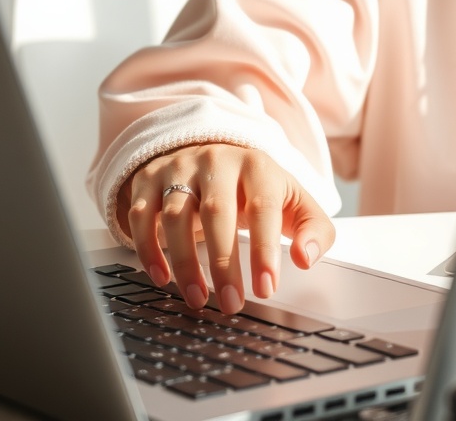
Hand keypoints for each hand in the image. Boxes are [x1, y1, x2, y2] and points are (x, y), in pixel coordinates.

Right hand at [116, 143, 335, 313]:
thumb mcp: (293, 201)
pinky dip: (148, 248)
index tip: (266, 288)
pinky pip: (142, 215)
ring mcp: (179, 168)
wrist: (212, 152)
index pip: (263, 207)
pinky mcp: (149, 180)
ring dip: (184, 262)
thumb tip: (306, 258)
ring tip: (198, 298)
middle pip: (217, 212)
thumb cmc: (256, 188)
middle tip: (231, 303)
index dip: (265, 249)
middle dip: (224, 263)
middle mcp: (216, 162)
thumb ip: (313, 229)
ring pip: (175, 215)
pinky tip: (161, 277)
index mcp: (257, 166)